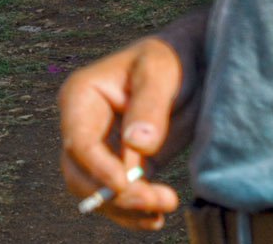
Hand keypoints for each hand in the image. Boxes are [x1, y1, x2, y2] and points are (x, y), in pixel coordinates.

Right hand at [58, 13, 204, 230]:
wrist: (195, 62)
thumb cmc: (173, 57)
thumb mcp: (161, 72)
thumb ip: (149, 106)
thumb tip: (137, 145)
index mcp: (81, 96)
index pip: (78, 141)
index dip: (98, 169)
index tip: (127, 185)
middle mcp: (84, 124)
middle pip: (78, 173)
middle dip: (112, 195)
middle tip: (154, 203)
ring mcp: (102, 147)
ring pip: (95, 191)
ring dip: (124, 209)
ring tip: (163, 206)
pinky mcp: (124, 164)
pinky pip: (118, 195)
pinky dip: (133, 212)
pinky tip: (156, 215)